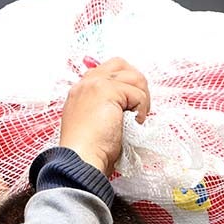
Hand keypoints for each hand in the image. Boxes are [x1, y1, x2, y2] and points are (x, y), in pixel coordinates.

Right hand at [58, 57, 149, 175]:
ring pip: (134, 77)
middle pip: (121, 65)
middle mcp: (86, 83)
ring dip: (143, 97)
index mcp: (81, 90)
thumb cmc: (88, 150)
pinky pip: (138, 93)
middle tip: (139, 106)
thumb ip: (105, 107)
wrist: (81, 159)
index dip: (125, 83)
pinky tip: (136, 122)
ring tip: (138, 116)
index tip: (131, 104)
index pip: (108, 70)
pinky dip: (142, 109)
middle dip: (136, 82)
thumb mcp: (94, 122)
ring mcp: (96, 85)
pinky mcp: (108, 91)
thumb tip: (127, 104)